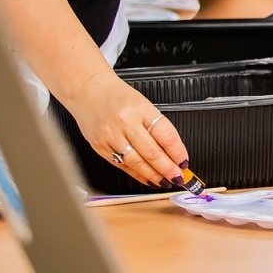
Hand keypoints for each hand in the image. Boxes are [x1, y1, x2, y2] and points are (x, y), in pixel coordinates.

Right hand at [63, 73, 187, 187]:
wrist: (87, 90)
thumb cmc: (117, 96)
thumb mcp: (143, 104)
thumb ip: (157, 127)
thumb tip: (173, 152)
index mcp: (141, 109)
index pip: (166, 135)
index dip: (178, 153)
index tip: (184, 162)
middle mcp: (125, 123)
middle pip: (152, 152)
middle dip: (168, 169)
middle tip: (179, 178)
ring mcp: (111, 136)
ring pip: (137, 163)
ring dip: (154, 175)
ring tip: (165, 181)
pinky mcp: (100, 147)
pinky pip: (122, 165)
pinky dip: (137, 174)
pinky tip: (147, 178)